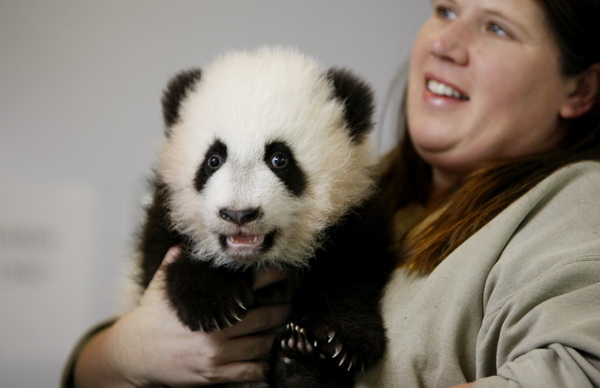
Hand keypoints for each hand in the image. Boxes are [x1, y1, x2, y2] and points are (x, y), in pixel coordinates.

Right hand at [74, 247, 289, 386]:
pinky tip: (271, 358)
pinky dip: (263, 365)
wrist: (133, 355)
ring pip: (260, 345)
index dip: (270, 278)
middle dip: (281, 310)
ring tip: (285, 328)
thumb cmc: (149, 319)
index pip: (247, 287)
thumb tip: (182, 246)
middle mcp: (216, 330)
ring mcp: (216, 355)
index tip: (284, 273)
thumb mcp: (159, 287)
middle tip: (290, 305)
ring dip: (276, 337)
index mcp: (208, 305)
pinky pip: (248, 371)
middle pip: (263, 318)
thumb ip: (173, 264)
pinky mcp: (214, 374)